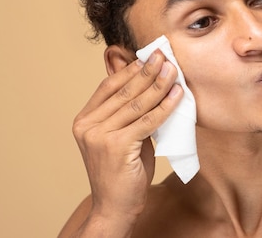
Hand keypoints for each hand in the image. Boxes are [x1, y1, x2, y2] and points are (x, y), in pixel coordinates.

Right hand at [71, 50, 181, 230]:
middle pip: (123, 91)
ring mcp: (99, 136)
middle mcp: (87, 126)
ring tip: (173, 70)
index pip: (108, 86)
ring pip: (137, 104)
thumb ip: (129, 114)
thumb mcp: (121, 136)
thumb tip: (150, 84)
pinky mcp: (117, 146)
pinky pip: (148, 120)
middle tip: (163, 54)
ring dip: (159, 84)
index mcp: (84, 120)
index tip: (148, 56)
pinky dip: (165, 106)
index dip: (129, 69)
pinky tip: (177, 94)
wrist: (115, 207)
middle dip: (147, 71)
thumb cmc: (122, 172)